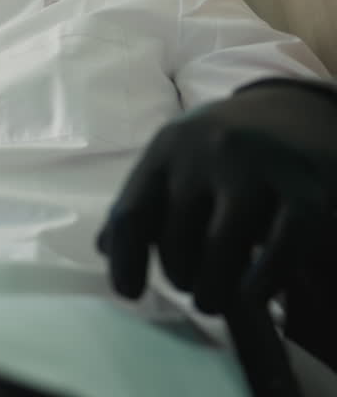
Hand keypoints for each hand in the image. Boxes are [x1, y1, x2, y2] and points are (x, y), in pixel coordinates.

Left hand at [97, 82, 336, 314]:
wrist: (295, 107)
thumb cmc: (223, 146)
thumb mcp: (175, 157)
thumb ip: (144, 199)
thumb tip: (104, 248)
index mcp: (167, 147)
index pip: (131, 213)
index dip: (125, 261)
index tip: (130, 292)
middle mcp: (206, 152)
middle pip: (175, 236)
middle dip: (178, 275)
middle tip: (189, 288)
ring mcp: (256, 168)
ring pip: (221, 247)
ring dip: (212, 287)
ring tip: (212, 301)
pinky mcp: (304, 188)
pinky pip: (280, 248)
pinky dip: (262, 282)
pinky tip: (252, 297)